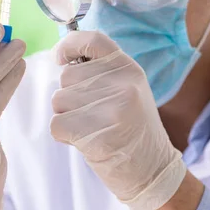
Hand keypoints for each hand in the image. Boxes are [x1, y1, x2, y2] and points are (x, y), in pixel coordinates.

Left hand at [50, 31, 186, 209]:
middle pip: (67, 77)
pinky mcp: (99, 134)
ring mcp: (113, 108)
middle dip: (70, 96)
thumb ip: (102, 72)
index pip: (92, 40)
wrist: (152, 169)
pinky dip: (64, 136)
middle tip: (95, 115)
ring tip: (94, 128)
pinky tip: (87, 142)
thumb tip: (63, 57)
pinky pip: (57, 124)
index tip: (61, 59)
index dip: (69, 45)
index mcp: (129, 68)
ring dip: (67, 116)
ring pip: (59, 100)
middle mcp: (124, 83)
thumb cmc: (132, 129)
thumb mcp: (128, 89)